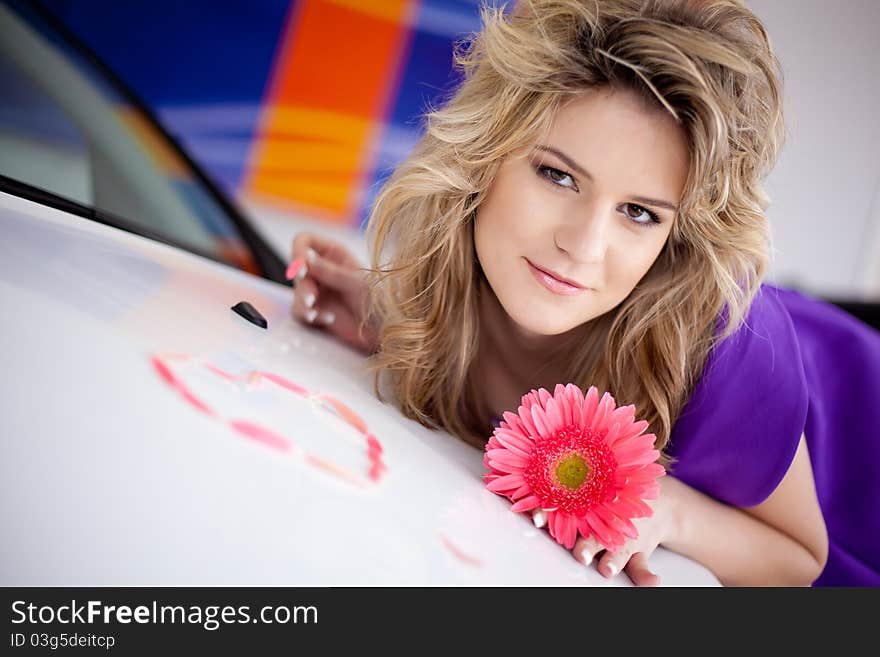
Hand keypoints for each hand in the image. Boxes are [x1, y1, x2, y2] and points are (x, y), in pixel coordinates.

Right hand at [288, 232, 378, 355]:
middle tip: (312, 299)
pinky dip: (310, 316)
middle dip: (303, 285)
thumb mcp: (356, 283)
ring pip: (296, 291)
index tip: (301, 268)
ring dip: (302, 301)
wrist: (384, 330)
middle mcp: (322, 269)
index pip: (305, 241)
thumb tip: (306, 259)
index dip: (298, 252)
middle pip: (296, 269)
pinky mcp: (315, 310)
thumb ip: (330, 271)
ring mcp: (318, 290)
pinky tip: (329, 319)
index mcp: (333, 253)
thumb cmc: (378, 301)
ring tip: (315, 312)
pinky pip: (300, 311)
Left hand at [542, 476, 679, 585]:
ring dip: (611, 560)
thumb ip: (555, 496)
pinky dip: (647, 578)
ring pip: (615, 550)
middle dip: (584, 545)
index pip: (562, 511)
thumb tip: (519, 496)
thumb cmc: (610, 502)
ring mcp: (622, 538)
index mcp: (586, 509)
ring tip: (607, 568)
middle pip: (589, 535)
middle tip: (578, 553)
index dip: (548, 514)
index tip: (537, 519)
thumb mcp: (590, 493)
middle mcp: (603, 525)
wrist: (655, 503)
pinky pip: (643, 567)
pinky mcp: (639, 552)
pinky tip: (652, 584)